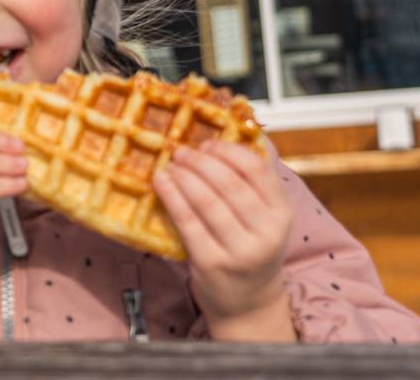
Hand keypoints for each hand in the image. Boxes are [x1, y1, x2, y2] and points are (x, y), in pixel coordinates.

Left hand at [153, 140, 296, 340]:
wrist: (249, 304)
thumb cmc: (252, 250)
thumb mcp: (266, 219)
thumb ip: (251, 185)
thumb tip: (221, 139)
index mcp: (282, 214)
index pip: (256, 169)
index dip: (227, 150)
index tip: (208, 143)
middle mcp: (266, 233)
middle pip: (228, 183)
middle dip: (200, 161)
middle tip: (180, 150)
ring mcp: (240, 250)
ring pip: (206, 201)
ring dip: (183, 176)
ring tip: (170, 165)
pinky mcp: (212, 263)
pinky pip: (187, 222)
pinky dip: (171, 196)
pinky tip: (160, 182)